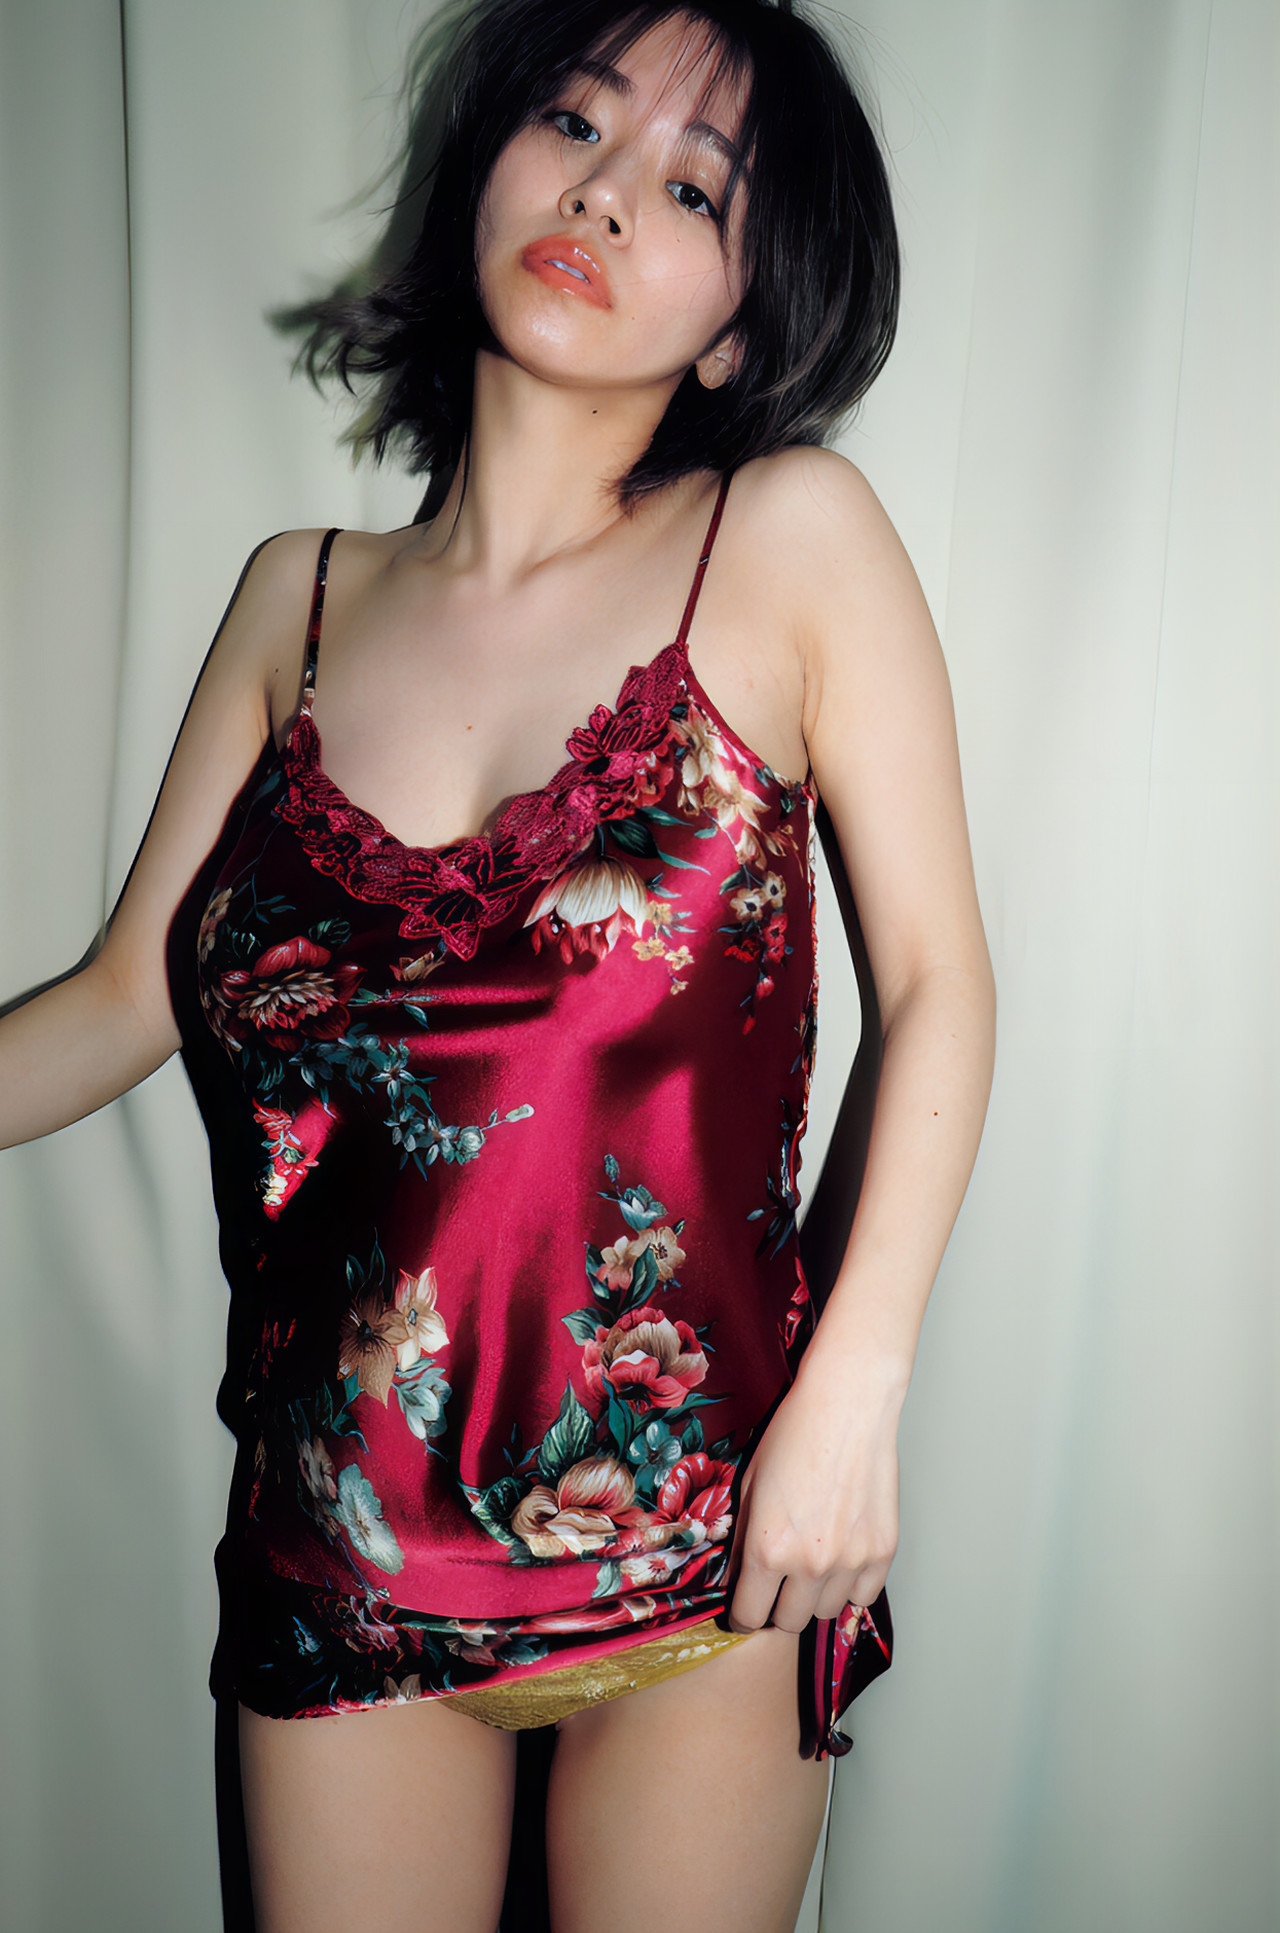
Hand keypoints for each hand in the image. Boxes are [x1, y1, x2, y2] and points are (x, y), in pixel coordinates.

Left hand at [724, 1363, 900, 1632]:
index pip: (749, 1615)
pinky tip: (842, 1560)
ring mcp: (851, 1560)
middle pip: (789, 1621)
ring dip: (815, 1596)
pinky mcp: (883, 1552)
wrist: (847, 1406)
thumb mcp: (749, 1484)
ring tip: (812, 1564)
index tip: (744, 1609)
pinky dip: (850, 1586)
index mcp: (767, 1547)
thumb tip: (738, 1576)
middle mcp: (809, 1563)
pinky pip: (863, 1596)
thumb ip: (742, 1537)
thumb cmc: (794, 1435)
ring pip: (827, 1612)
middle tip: (778, 1583)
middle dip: (777, 1606)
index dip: (742, 1615)